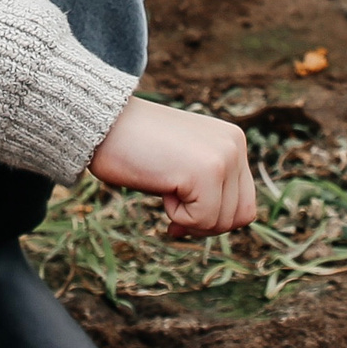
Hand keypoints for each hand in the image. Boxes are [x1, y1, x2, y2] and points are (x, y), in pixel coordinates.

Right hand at [87, 98, 257, 237]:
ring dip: (188, 218)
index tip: (180, 214)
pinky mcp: (207, 171)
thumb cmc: (133, 147)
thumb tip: (216, 225)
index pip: (244, 202)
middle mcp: (235, 145)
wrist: (102, 123)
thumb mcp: (183, 162)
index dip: (213, 218)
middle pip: (239, 216)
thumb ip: (207, 183)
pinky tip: (161, 186)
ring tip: (164, 186)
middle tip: (170, 207)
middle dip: (203, 223)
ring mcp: (224, 157)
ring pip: (221, 221)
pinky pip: (202, 220)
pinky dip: (177, 216)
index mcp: (232, 141)